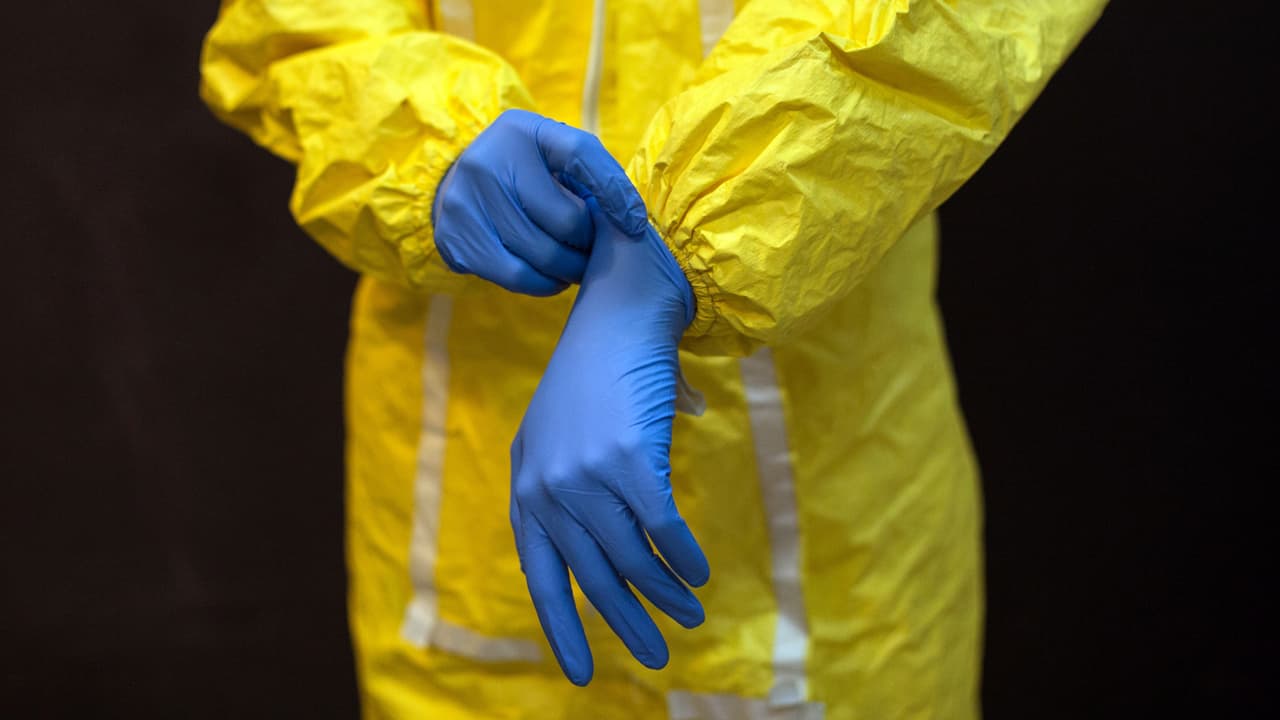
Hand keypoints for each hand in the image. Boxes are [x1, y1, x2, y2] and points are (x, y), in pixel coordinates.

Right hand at [432, 108, 645, 294]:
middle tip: (595, 251)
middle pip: (565, 220)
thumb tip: (631, 222)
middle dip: (590, 243)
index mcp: (521, 130)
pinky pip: (516, 276)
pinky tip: (551, 277)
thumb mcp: (555, 155)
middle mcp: (488, 160)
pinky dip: (543, 284)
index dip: (614, 191)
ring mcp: (465, 200)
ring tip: (577, 267)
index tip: (634, 225)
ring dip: (570, 269)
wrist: (458, 184)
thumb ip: (591, 174)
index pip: (580, 154)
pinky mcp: (454, 237)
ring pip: (542, 254)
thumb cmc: (527, 172)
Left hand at [510, 200, 708, 684]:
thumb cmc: (598, 375)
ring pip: (633, 560)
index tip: (586, 675)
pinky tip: (700, 575)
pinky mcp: (630, 461)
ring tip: (692, 614)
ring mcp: (586, 475)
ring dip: (667, 595)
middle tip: (660, 657)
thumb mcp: (564, 435)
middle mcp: (547, 488)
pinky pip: (664, 532)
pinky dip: (685, 559)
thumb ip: (578, 490)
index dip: (564, 630)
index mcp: (526, 487)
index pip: (541, 577)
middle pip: (594, 579)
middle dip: (630, 625)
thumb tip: (628, 539)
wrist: (620, 313)